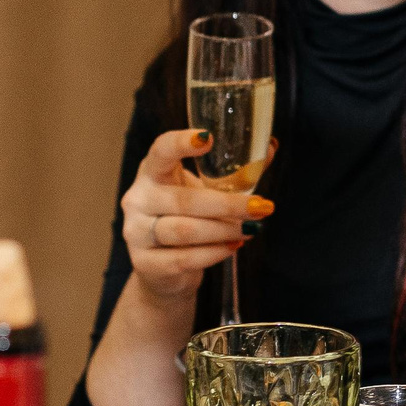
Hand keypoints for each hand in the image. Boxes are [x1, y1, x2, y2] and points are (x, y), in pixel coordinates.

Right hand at [118, 128, 267, 303]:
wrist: (161, 268)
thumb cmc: (186, 218)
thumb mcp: (205, 191)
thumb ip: (235, 174)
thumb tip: (269, 149)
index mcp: (152, 173)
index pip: (160, 152)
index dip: (180, 143)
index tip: (207, 138)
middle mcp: (138, 199)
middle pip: (184, 200)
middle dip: (228, 204)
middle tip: (261, 207)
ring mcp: (136, 232)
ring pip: (185, 230)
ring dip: (225, 229)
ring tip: (251, 228)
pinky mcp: (144, 263)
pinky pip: (184, 258)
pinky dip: (214, 253)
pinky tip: (233, 246)